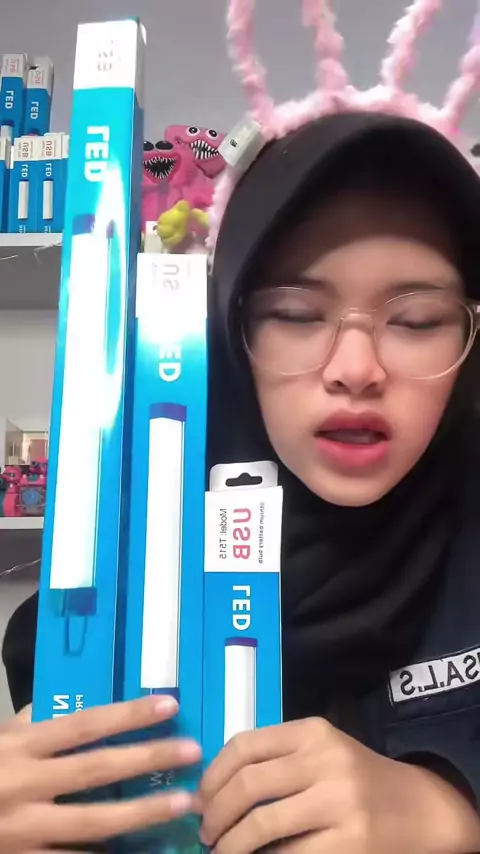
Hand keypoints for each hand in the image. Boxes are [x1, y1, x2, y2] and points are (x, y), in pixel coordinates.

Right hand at [0, 695, 200, 851]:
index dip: (127, 715)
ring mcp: (24, 830)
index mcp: (20, 746)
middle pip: (96, 771)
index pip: (84, 725)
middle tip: (191, 750)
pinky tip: (141, 851)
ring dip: (143, 813)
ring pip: (93, 823)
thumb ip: (33, 724)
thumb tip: (82, 712)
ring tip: (183, 801)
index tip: (169, 704)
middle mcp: (25, 785)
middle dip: (147, 760)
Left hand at [199, 718, 479, 853]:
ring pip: (262, 825)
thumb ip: (278, 757)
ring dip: (230, 845)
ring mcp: (339, 802)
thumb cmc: (358, 778)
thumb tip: (214, 789)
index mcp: (313, 732)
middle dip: (215, 813)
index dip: (212, 775)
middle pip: (248, 785)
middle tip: (205, 831)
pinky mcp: (350, 842)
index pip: (244, 745)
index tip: (199, 798)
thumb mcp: (322, 751)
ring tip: (222, 852)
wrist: (419, 808)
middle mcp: (325, 760)